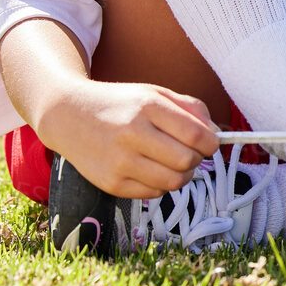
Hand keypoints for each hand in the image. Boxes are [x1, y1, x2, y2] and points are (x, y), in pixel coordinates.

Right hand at [37, 80, 218, 200]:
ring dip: (181, 175)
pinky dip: (160, 184)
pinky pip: (153, 193)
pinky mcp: (110, 183)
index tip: (210, 144)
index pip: (196, 136)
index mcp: (148, 106)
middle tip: (189, 153)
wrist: (69, 115)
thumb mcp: (154, 92)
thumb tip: (217, 133)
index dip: (212, 144)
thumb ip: (190, 108)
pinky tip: (150, 169)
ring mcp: (120, 161)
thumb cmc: (120, 104)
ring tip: (172, 163)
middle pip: (187, 161)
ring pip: (172, 182)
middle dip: (196, 160)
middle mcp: (132, 134)